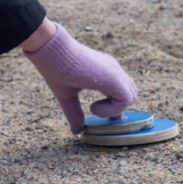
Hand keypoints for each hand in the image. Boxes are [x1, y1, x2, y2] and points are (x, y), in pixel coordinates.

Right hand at [21, 20, 137, 132]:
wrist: (51, 51)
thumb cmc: (55, 69)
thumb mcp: (67, 96)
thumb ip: (75, 113)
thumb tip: (77, 132)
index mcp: (105, 71)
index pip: (122, 90)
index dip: (114, 106)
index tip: (97, 111)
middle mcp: (113, 70)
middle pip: (131, 93)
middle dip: (116, 109)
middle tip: (96, 111)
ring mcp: (115, 73)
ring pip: (131, 97)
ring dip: (114, 110)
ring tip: (93, 108)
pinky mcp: (113, 78)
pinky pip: (126, 100)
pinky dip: (112, 110)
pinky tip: (93, 107)